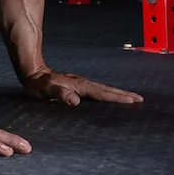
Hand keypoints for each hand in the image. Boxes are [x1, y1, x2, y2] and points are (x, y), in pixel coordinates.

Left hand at [21, 67, 143, 105]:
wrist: (32, 73)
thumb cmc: (39, 84)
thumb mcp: (47, 89)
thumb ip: (60, 94)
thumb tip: (75, 101)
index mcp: (79, 86)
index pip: (102, 93)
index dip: (117, 98)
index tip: (132, 101)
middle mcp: (83, 84)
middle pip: (107, 89)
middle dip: (124, 95)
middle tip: (140, 100)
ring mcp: (81, 84)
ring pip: (104, 89)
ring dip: (118, 93)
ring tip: (132, 98)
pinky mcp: (78, 86)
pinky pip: (97, 91)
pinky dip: (108, 93)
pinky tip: (110, 98)